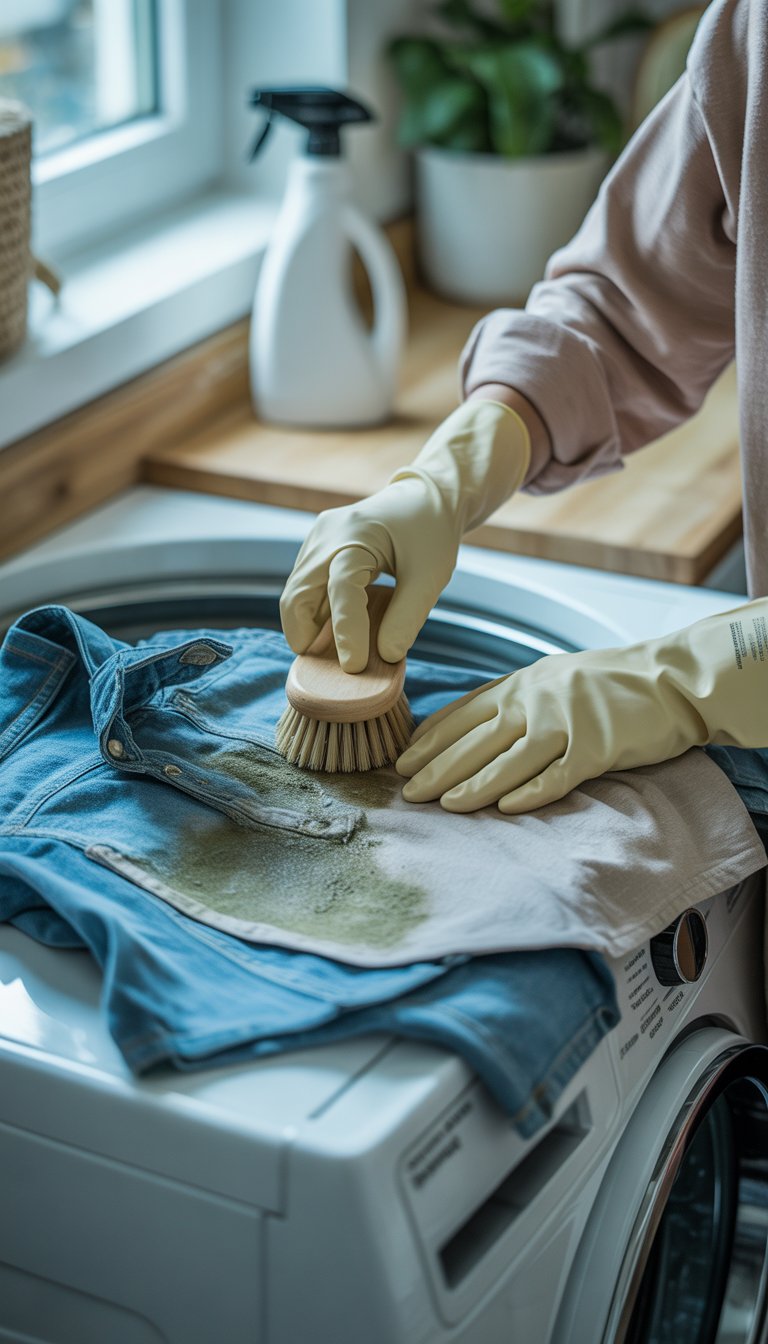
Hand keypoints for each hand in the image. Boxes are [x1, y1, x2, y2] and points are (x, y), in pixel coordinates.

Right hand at [279, 401, 530, 671]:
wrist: (424, 495)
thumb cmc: (431, 531)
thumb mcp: (431, 574)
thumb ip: (408, 616)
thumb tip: (385, 656)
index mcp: (357, 535)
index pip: (342, 589)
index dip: (346, 631)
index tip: (354, 667)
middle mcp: (327, 536)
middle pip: (298, 595)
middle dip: (305, 636)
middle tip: (325, 671)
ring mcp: (317, 540)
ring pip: (296, 594)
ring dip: (309, 627)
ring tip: (331, 656)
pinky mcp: (317, 549)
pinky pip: (306, 587)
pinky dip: (316, 614)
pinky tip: (334, 634)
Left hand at [396, 600, 767, 812]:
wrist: (673, 678)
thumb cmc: (612, 683)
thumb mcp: (554, 678)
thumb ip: (516, 699)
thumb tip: (473, 727)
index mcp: (523, 683)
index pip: (463, 714)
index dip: (430, 740)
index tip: (402, 762)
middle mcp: (537, 699)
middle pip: (476, 740)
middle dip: (437, 768)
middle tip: (407, 793)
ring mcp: (567, 722)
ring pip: (508, 759)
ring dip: (473, 785)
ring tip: (444, 806)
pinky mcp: (597, 746)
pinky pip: (558, 774)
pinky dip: (531, 792)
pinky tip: (506, 807)